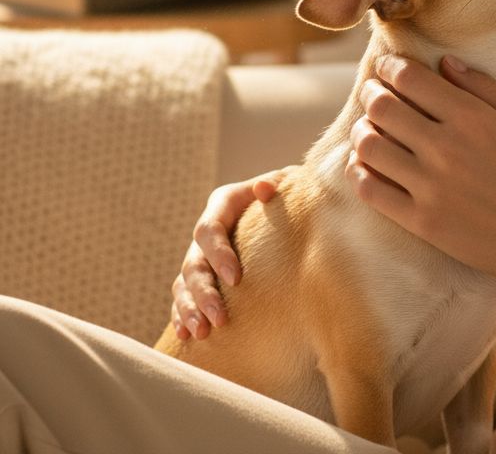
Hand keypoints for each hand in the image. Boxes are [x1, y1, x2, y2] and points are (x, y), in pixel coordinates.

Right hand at [170, 167, 291, 339]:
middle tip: (220, 318)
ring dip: (190, 310)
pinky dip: (181, 316)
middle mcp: (208, 231)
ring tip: (202, 333)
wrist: (290, 208)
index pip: (209, 229)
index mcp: (224, 203)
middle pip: (193, 263)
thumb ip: (277, 184)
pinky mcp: (201, 277)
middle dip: (204, 293)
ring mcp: (201, 255)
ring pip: (183, 284)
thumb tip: (264, 189)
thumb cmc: (291, 195)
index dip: (218, 254)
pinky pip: (182, 298)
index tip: (236, 279)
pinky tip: (186, 335)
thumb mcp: (288, 182)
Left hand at [348, 55, 495, 304]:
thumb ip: (483, 89)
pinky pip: (371, 191)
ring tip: (367, 128)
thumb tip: (445, 62)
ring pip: (370, 146)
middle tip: (372, 92)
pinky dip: (358, 172)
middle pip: (383, 108)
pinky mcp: (421, 222)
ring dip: (362, 131)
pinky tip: (363, 165)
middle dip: (371, 93)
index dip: (391, 67)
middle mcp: (446, 149)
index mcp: (472, 119)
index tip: (388, 67)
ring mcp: (431, 187)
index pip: (411, 80)